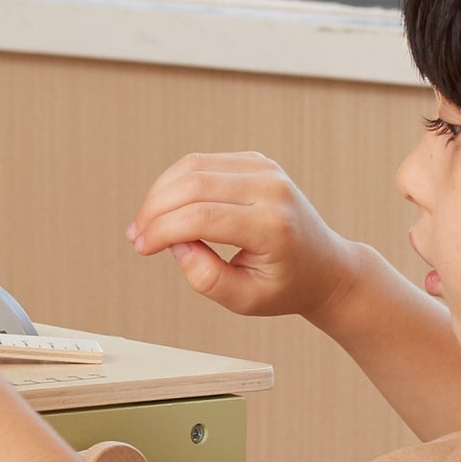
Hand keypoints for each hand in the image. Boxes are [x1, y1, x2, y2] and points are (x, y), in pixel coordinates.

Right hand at [127, 153, 357, 320]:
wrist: (324, 266)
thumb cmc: (284, 287)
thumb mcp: (245, 299)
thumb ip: (206, 278)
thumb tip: (175, 244)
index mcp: (272, 226)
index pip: (202, 217)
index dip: (162, 230)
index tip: (141, 248)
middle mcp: (271, 189)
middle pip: (193, 184)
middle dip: (154, 209)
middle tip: (136, 236)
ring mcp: (265, 169)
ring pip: (193, 166)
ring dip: (160, 193)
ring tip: (146, 224)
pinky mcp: (255, 161)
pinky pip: (203, 162)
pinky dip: (176, 183)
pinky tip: (167, 209)